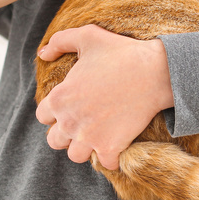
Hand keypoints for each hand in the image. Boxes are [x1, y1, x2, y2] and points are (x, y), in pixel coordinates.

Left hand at [34, 25, 174, 169]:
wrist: (155, 72)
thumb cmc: (122, 52)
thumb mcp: (87, 36)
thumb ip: (60, 41)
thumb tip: (43, 53)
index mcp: (60, 98)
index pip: (43, 116)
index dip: (56, 111)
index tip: (72, 106)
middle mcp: (70, 121)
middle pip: (54, 140)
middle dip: (66, 133)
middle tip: (83, 122)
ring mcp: (89, 137)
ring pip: (75, 155)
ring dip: (84, 147)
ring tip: (97, 135)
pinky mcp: (111, 147)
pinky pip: (104, 163)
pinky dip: (110, 157)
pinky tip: (117, 144)